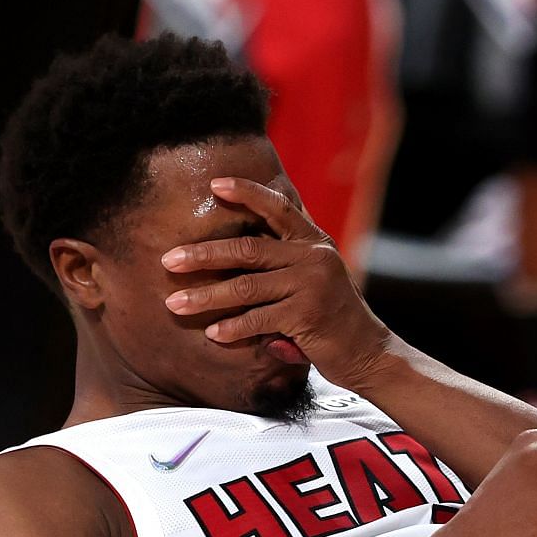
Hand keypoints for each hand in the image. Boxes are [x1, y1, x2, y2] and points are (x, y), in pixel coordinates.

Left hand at [161, 177, 393, 389]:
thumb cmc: (331, 315)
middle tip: (168, 261)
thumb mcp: (315, 275)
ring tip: (175, 304)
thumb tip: (231, 249)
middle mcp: (315, 257)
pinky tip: (213, 333)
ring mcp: (312, 285)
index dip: (246, 193)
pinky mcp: (307, 315)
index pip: (277, 208)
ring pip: (246, 287)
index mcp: (314, 241)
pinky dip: (233, 328)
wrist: (368, 352)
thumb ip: (285, 258)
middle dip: (203, 255)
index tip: (213, 185)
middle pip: (248, 249)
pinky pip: (259, 319)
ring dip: (206, 296)